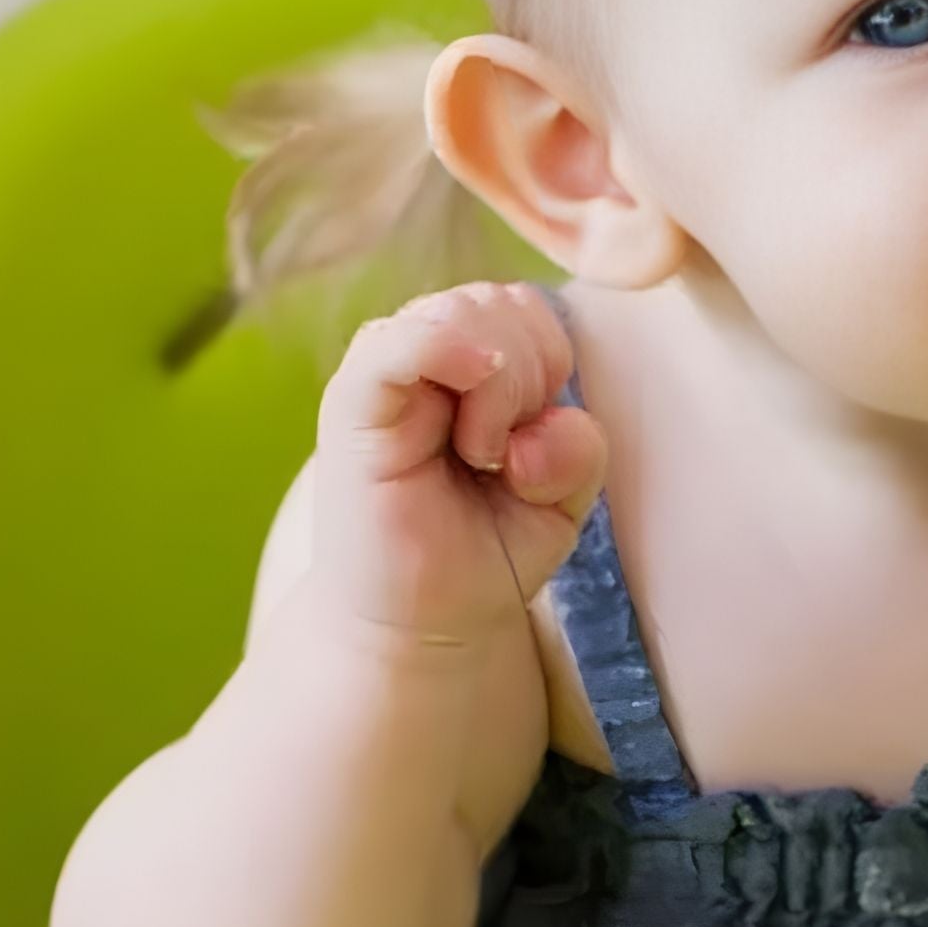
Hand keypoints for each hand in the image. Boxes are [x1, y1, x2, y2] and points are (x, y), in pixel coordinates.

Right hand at [310, 281, 606, 646]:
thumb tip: (546, 423)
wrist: (424, 623)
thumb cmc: (485, 550)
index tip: (533, 434)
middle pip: (500, 303)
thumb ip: (578, 450)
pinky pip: (391, 346)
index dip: (550, 359)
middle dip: (530, 373)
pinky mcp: (349, 408)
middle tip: (504, 453)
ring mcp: (383, 376)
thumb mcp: (560, 501)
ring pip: (460, 313)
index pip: (524, 307)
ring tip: (478, 455)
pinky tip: (472, 424)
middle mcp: (423, 354)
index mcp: (472, 361)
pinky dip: (442, 355)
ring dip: (499, 387)